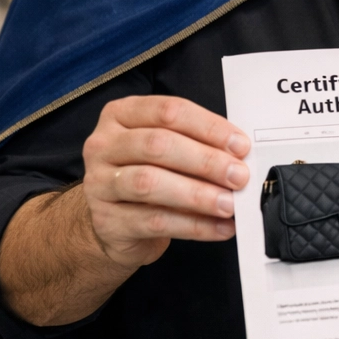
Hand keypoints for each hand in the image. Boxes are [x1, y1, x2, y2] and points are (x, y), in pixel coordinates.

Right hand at [80, 95, 250, 267]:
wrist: (114, 224)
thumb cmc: (147, 175)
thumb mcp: (166, 150)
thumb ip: (197, 145)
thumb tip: (239, 157)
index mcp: (121, 114)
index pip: (168, 111)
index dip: (209, 127)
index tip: (240, 146)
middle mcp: (104, 145)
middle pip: (158, 145)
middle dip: (206, 161)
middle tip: (238, 176)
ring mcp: (99, 183)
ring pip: (151, 183)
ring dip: (198, 194)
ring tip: (229, 204)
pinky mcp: (107, 221)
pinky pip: (155, 221)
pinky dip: (194, 225)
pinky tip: (219, 227)